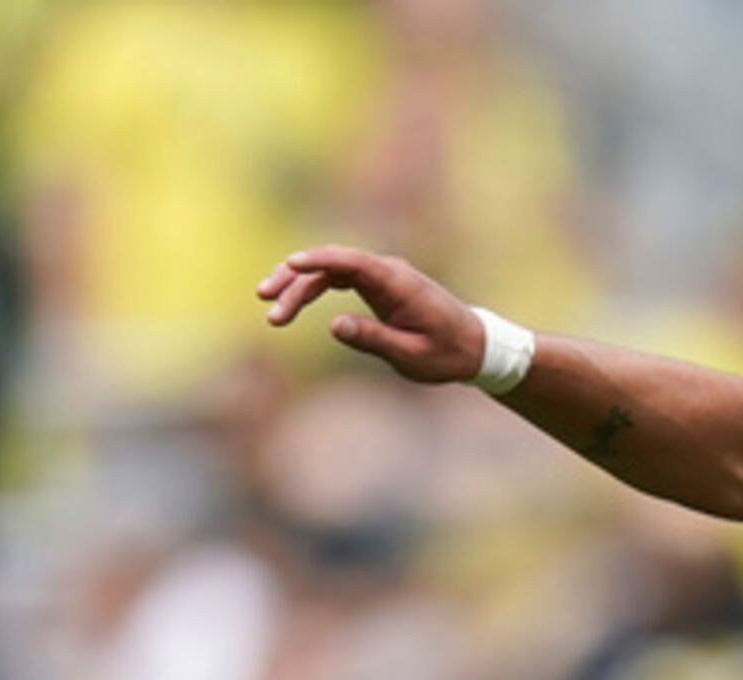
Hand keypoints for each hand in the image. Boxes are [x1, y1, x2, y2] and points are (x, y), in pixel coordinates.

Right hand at [256, 243, 482, 384]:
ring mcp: (382, 276)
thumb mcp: (411, 355)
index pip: (352, 262)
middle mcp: (388, 272)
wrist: (475, 347)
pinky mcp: (378, 286)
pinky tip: (292, 302)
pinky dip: (315, 288)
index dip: (319, 260)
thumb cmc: (448, 354)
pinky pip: (338, 279)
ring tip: (272, 310)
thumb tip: (333, 325)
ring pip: (330, 271)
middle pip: (332, 265)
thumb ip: (374, 339)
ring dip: (299, 287)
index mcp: (399, 283)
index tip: (291, 265)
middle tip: (267, 303)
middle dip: (295, 281)